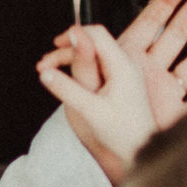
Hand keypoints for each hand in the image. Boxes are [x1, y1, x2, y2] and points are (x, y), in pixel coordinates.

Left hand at [37, 0, 186, 181]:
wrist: (105, 155)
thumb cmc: (90, 121)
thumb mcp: (84, 86)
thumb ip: (82, 60)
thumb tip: (73, 32)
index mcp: (130, 58)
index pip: (151, 21)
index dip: (167, 1)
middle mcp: (152, 71)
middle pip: (179, 33)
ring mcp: (167, 91)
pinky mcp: (177, 115)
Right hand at [38, 23, 154, 173]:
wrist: (142, 152)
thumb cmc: (122, 134)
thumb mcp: (89, 110)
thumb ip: (67, 88)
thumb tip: (46, 72)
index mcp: (122, 67)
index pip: (97, 35)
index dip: (73, 35)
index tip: (54, 46)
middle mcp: (125, 65)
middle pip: (92, 44)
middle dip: (66, 51)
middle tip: (44, 66)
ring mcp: (124, 73)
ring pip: (93, 55)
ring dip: (69, 60)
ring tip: (48, 72)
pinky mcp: (120, 82)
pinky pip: (97, 67)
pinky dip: (79, 70)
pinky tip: (65, 81)